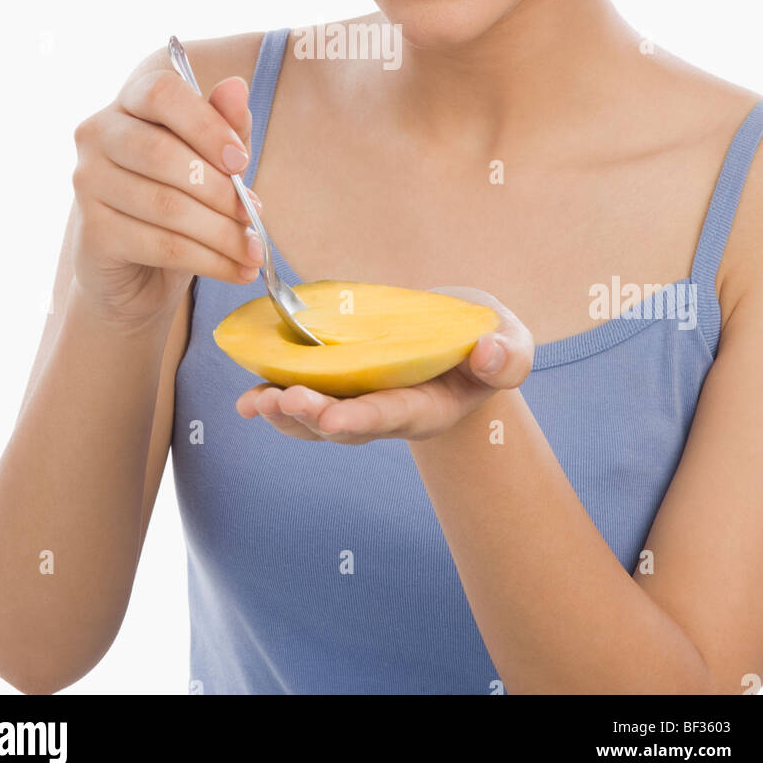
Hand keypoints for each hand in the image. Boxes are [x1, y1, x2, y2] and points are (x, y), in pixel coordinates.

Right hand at [70, 49, 264, 328]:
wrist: (136, 268)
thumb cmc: (178, 196)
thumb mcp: (211, 157)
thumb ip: (225, 123)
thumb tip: (236, 86)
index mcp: (130, 103)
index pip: (161, 93)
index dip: (206, 124)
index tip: (241, 160)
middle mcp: (98, 135)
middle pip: (162, 153)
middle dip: (220, 189)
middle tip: (255, 213)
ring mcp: (88, 183)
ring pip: (166, 206)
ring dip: (222, 233)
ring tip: (255, 250)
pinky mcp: (92, 232)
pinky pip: (160, 245)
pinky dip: (209, 260)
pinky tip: (237, 269)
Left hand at [235, 287, 533, 442]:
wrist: (460, 339)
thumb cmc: (487, 342)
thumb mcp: (513, 344)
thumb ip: (508, 356)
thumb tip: (486, 352)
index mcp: (427, 406)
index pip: (392, 415)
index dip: (362, 417)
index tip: (334, 417)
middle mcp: (386, 412)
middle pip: (344, 423)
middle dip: (312, 415)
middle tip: (284, 399)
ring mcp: (359, 400)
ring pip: (314, 418)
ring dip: (283, 411)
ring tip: (254, 403)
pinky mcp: (338, 383)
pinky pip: (302, 398)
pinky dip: (274, 399)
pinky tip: (249, 397)